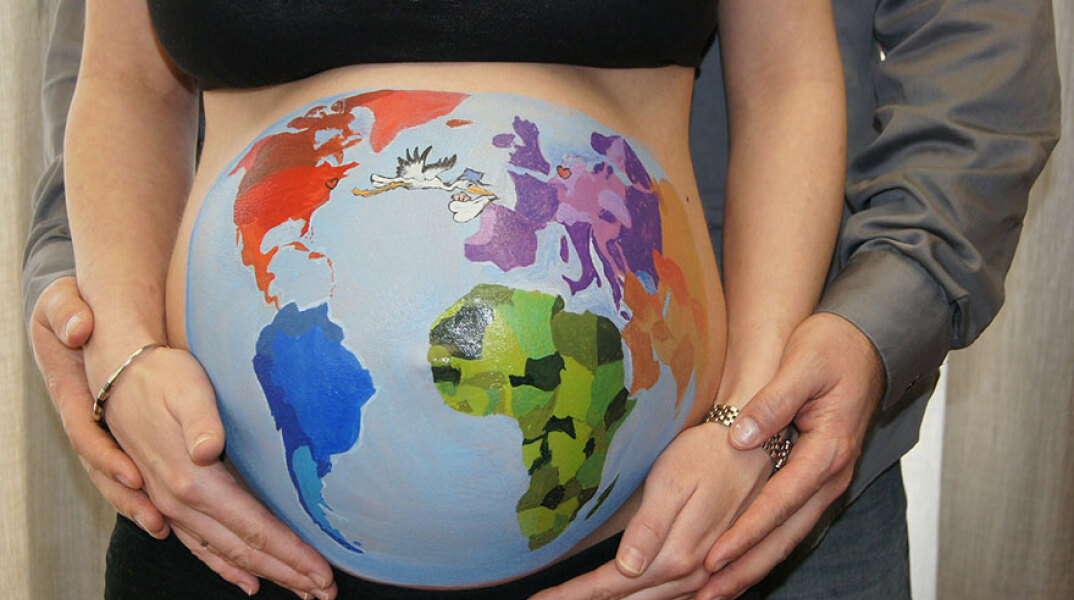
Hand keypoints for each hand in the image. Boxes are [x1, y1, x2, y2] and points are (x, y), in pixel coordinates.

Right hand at [29, 276, 167, 538]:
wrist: (81, 313)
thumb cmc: (73, 308)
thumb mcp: (63, 301)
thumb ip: (66, 311)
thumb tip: (76, 328)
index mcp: (70, 394)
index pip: (86, 434)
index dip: (107, 458)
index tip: (131, 475)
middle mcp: (83, 419)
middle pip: (101, 469)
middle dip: (126, 498)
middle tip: (155, 521)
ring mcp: (99, 429)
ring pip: (114, 476)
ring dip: (138, 504)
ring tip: (164, 529)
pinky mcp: (120, 433)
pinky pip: (132, 469)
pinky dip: (149, 492)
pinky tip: (172, 515)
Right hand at [98, 343, 337, 598]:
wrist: (118, 378)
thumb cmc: (162, 378)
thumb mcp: (187, 388)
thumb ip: (200, 420)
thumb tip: (209, 449)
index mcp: (195, 481)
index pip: (255, 529)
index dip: (292, 554)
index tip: (323, 572)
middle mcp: (181, 503)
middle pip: (246, 551)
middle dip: (290, 573)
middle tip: (326, 592)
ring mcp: (171, 508)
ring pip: (226, 554)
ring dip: (267, 574)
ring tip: (302, 590)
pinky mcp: (167, 504)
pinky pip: (201, 548)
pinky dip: (228, 569)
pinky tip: (248, 582)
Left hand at [530, 423, 770, 599]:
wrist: (756, 447)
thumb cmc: (707, 455)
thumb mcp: (673, 481)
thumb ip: (650, 527)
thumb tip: (626, 568)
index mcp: (675, 554)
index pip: (612, 585)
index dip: (575, 594)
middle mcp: (691, 574)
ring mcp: (705, 578)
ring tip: (576, 598)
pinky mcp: (715, 572)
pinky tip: (628, 597)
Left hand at [695, 312, 882, 599]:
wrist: (864, 344)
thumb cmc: (833, 349)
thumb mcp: (802, 364)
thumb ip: (773, 401)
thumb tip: (741, 437)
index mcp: (828, 450)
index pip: (781, 501)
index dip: (747, 531)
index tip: (714, 555)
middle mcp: (831, 476)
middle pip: (786, 534)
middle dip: (746, 567)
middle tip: (706, 594)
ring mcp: (826, 483)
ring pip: (788, 536)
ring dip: (753, 566)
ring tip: (714, 592)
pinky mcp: (815, 482)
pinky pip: (789, 524)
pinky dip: (764, 549)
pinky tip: (738, 564)